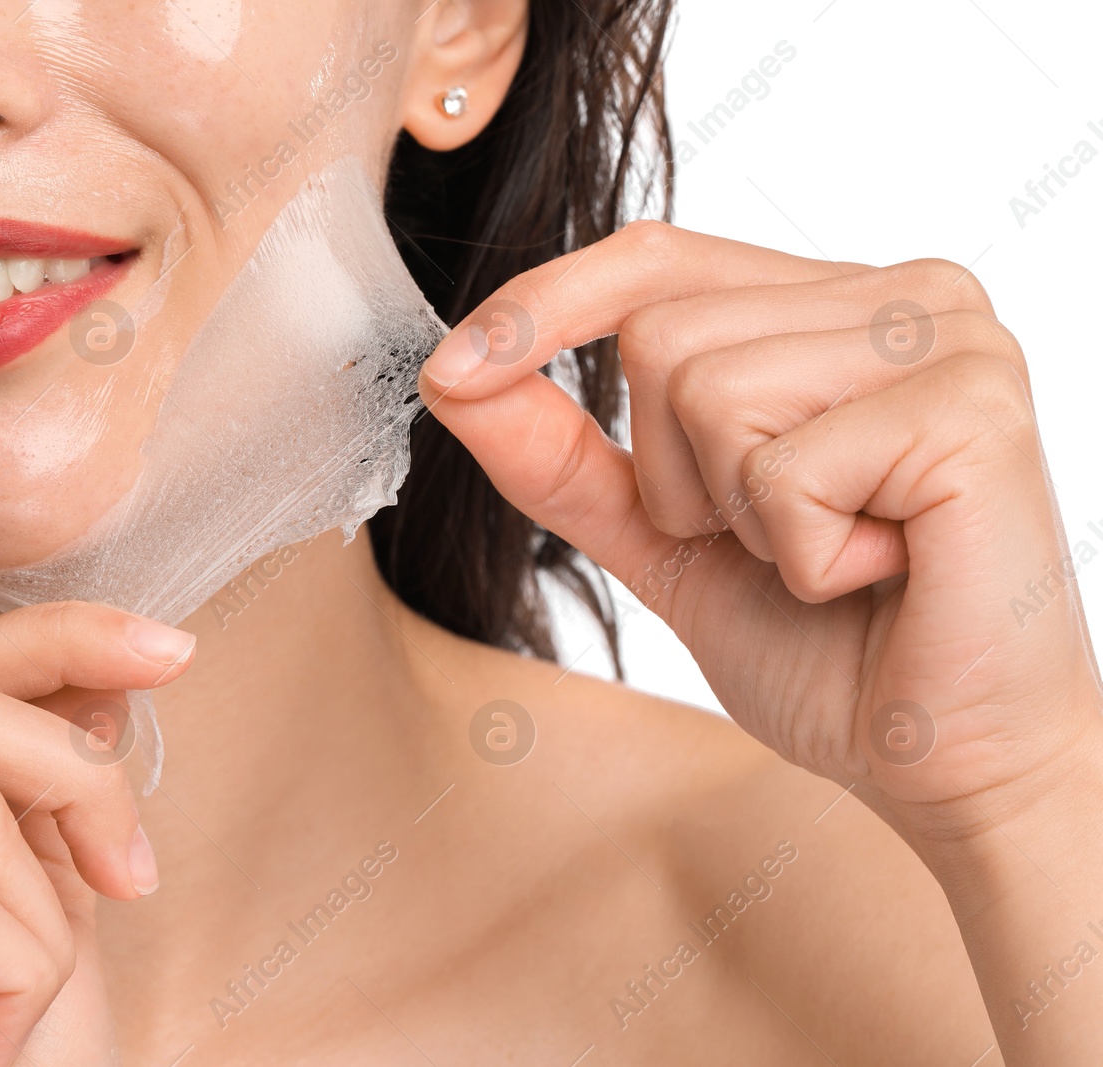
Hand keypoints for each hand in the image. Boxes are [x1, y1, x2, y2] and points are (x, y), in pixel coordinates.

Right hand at [0, 602, 194, 1066]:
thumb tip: (102, 666)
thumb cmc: (13, 1061)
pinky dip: (20, 977)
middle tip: (132, 872)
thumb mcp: (46, 895)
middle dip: (74, 768)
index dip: (54, 638)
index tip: (169, 647)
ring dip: (46, 925)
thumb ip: (49, 782)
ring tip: (15, 1016)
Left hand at [421, 220, 1102, 830]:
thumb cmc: (827, 647)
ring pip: (706, 386)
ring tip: (834, 554)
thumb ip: (563, 455)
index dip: (544, 306)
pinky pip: (780, 467)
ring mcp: (949, 337)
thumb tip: (451, 375)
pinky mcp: (974, 408)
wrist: (948, 763)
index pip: (654, 258)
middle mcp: (904, 292)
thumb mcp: (664, 536)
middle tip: (782, 540)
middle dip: (679, 476)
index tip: (453, 370)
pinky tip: (879, 572)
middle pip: (660, 332)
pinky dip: (799, 553)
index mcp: (836, 305)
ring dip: (738, 516)